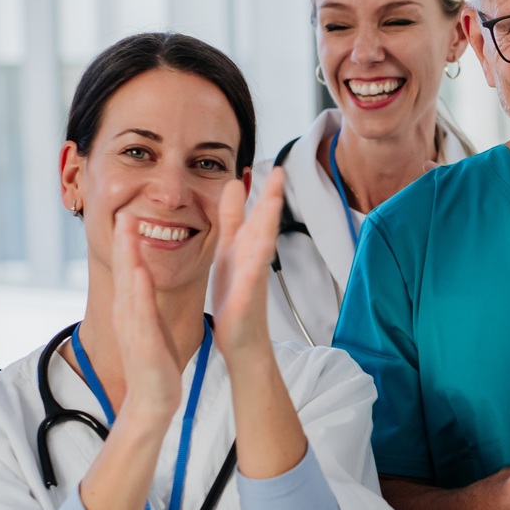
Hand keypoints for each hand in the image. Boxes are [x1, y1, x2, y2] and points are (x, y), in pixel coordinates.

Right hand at [110, 214, 182, 428]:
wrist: (152, 400)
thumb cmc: (155, 363)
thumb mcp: (149, 324)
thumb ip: (144, 301)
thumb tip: (143, 278)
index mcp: (132, 308)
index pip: (129, 269)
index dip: (126, 241)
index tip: (127, 212)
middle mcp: (127, 313)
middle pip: (123, 270)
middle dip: (122, 240)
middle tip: (120, 209)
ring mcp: (132, 327)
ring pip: (129, 285)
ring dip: (127, 256)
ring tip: (126, 229)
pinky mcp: (143, 343)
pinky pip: (141, 313)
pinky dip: (139, 292)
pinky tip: (140, 274)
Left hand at [212, 166, 283, 357]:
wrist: (242, 341)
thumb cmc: (236, 298)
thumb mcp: (229, 250)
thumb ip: (232, 218)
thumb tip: (234, 184)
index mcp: (245, 247)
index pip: (256, 214)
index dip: (264, 192)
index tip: (274, 168)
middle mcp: (253, 260)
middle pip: (264, 225)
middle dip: (271, 200)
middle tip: (279, 173)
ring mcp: (253, 280)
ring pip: (261, 248)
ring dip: (267, 226)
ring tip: (273, 204)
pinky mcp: (247, 301)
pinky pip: (251, 281)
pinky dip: (254, 266)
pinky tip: (258, 253)